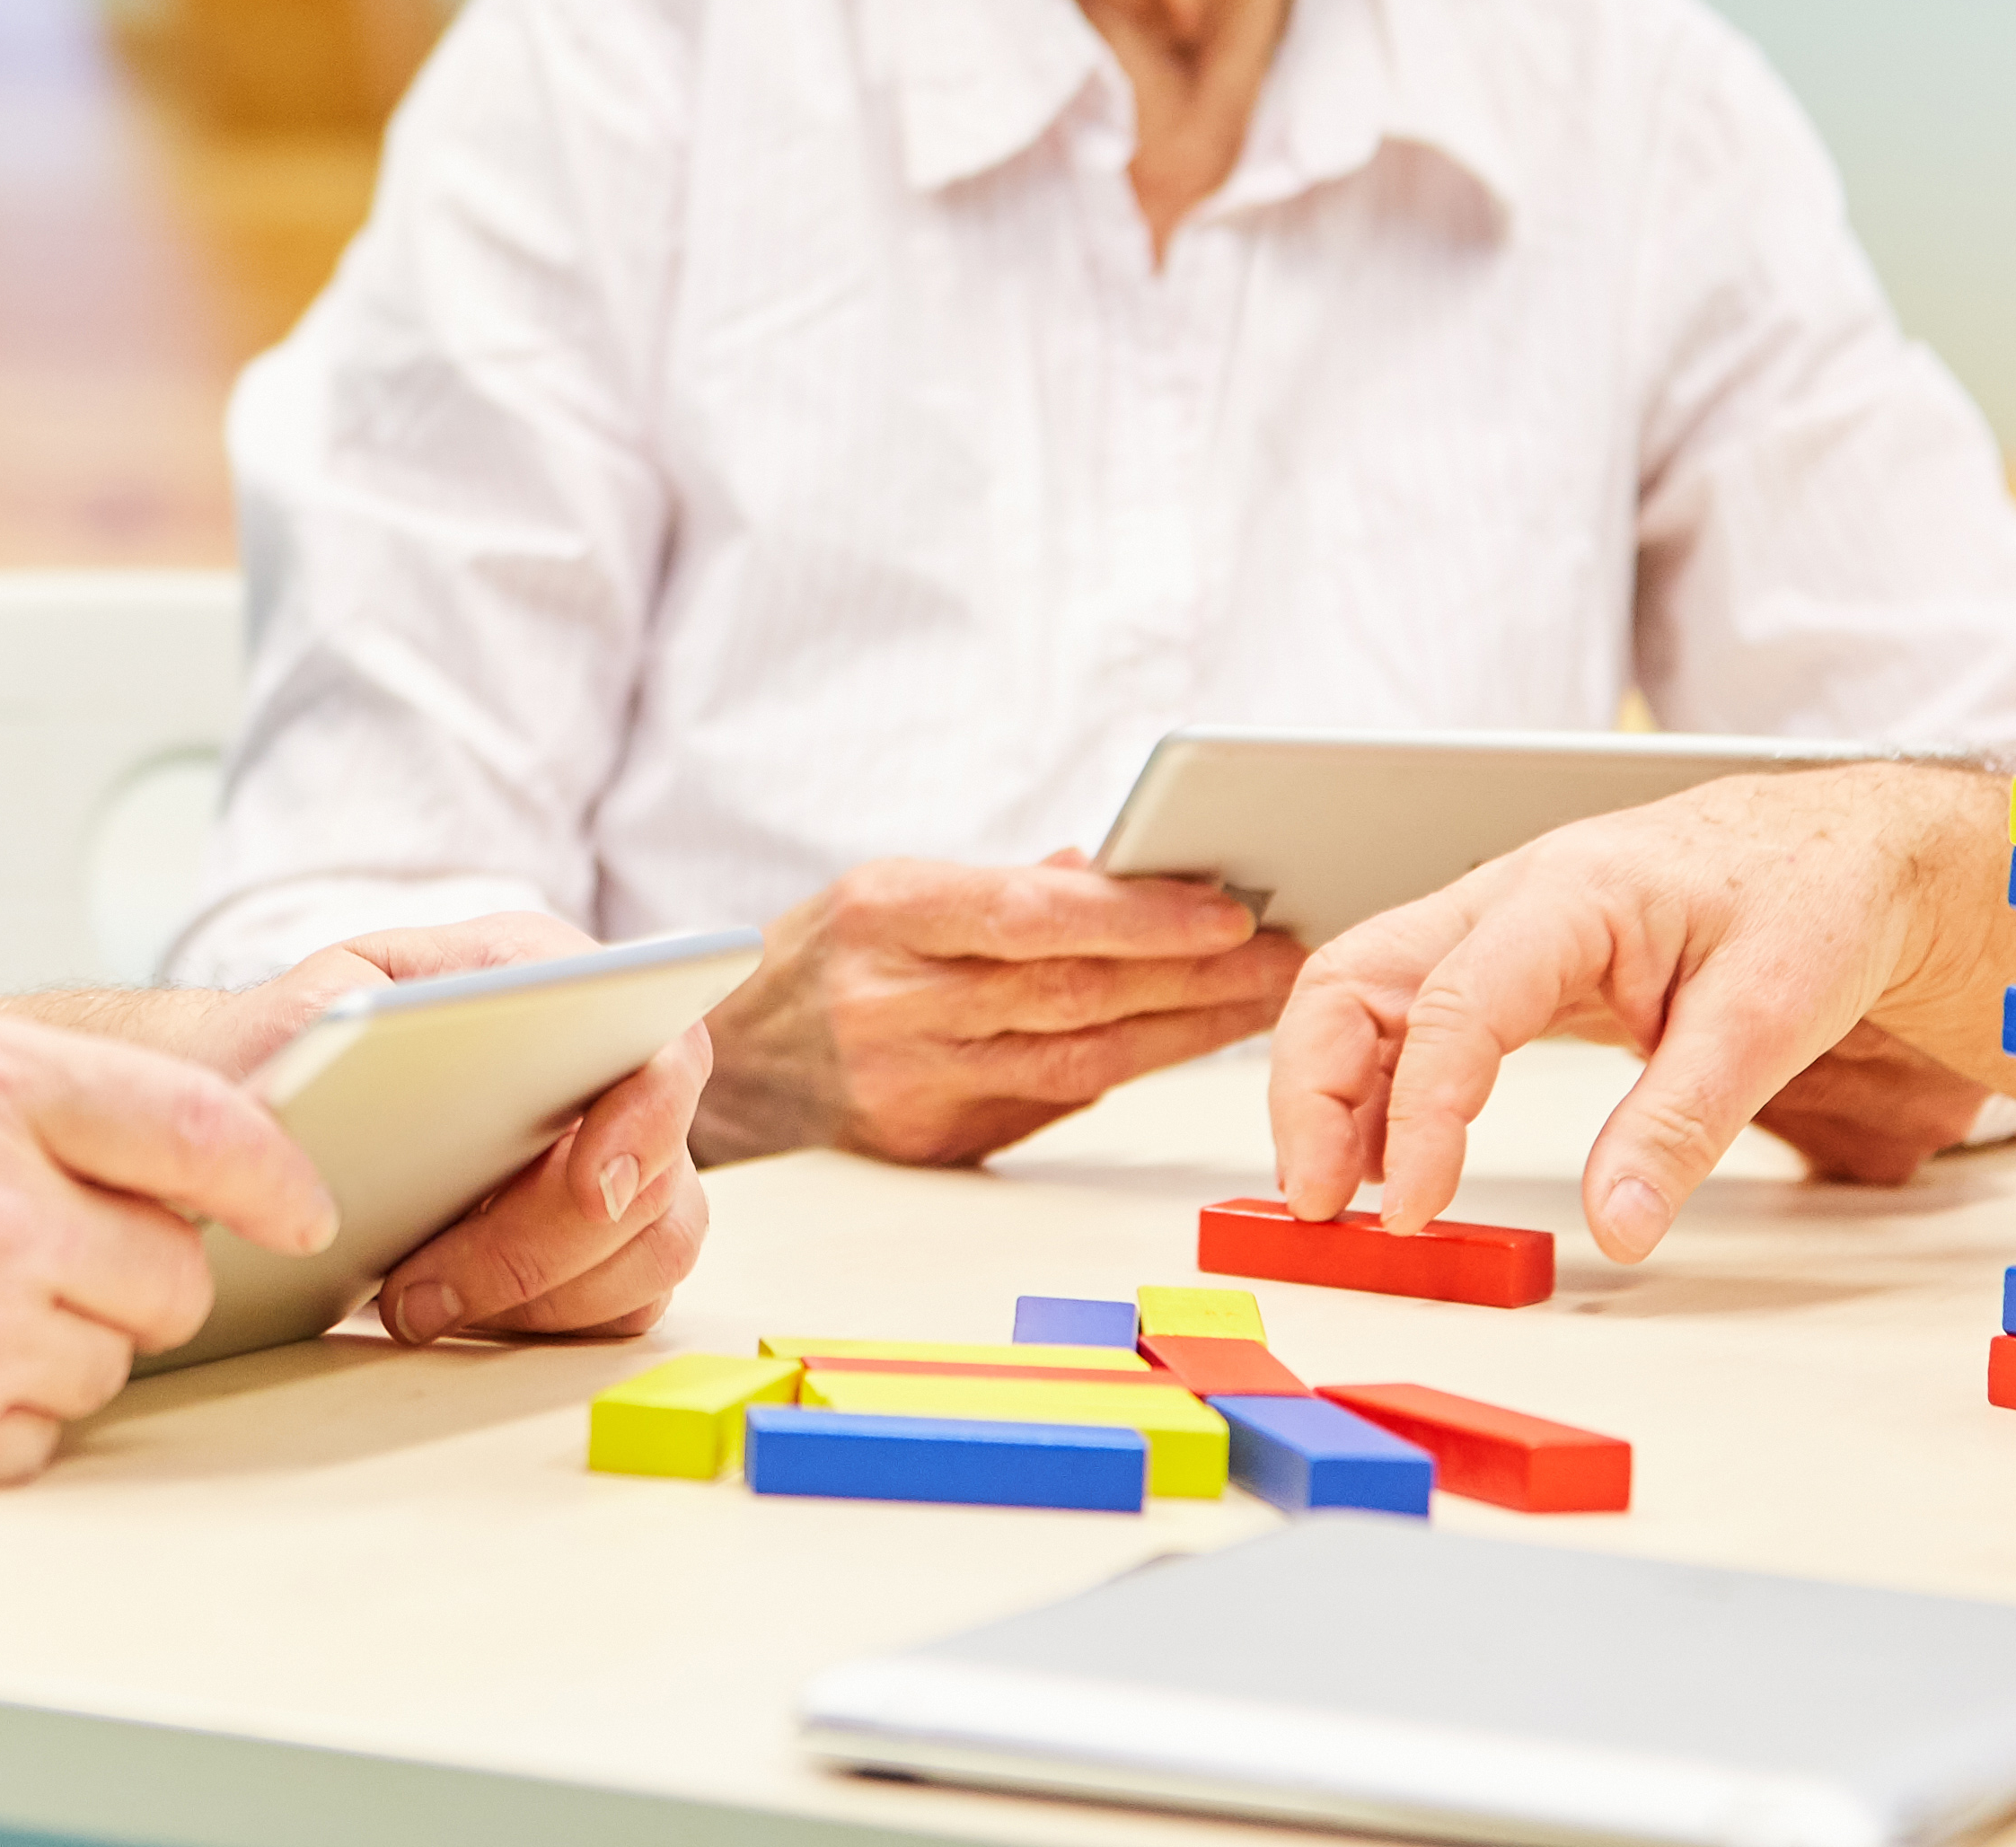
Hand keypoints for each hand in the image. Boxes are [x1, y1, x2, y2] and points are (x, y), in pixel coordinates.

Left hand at [0, 915, 708, 1343]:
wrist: (265, 1097)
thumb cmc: (292, 1041)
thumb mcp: (303, 1004)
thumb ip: (346, 1012)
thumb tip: (375, 1041)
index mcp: (554, 983)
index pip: (661, 1048)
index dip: (650, 1121)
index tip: (593, 1188)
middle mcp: (605, 1068)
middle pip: (656, 1175)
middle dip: (537, 1248)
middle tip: (420, 1291)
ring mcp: (615, 1155)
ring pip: (652, 1247)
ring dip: (537, 1295)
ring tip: (413, 1305)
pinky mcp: (602, 1238)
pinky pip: (623, 1300)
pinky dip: (546, 1319)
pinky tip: (457, 1312)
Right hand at [0, 1006, 337, 1487]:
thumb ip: (25, 1092)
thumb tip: (175, 1160)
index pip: (201, 1129)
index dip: (275, 1178)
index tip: (303, 1210)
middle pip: (168, 1268)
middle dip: (119, 1266)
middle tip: (5, 1248)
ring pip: (106, 1362)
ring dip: (45, 1341)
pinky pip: (35, 1438)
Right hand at [700, 856, 1301, 1168]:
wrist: (728, 1065)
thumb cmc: (824, 959)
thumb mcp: (887, 892)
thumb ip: (1001, 889)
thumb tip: (1115, 869)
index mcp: (882, 916)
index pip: (1032, 917)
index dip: (1138, 917)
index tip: (1229, 908)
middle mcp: (892, 1004)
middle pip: (1076, 994)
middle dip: (1196, 973)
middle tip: (1288, 953)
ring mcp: (912, 1085)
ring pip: (1083, 1060)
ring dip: (1188, 1029)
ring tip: (1267, 997)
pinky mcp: (935, 1145)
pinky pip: (1058, 1106)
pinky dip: (1133, 1069)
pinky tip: (1193, 1042)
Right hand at [1267, 763, 2012, 1258]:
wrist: (1833, 851)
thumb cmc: (1807, 900)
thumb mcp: (1772, 1016)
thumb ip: (1682, 1124)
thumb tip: (1618, 1227)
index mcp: (1571, 894)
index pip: (1454, 1003)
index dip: (1420, 1113)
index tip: (1413, 1206)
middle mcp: (1504, 900)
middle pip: (1351, 979)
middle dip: (1310, 1092)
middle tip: (1315, 1204)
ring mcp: (1493, 929)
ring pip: (1357, 995)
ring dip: (1326, 1094)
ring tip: (1334, 1198)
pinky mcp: (1502, 967)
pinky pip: (1404, 1020)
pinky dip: (1374, 1090)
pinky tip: (1384, 1160)